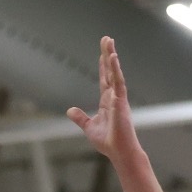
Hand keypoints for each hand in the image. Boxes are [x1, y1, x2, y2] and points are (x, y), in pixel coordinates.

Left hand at [66, 37, 137, 159]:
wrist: (119, 152)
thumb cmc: (108, 141)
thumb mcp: (89, 127)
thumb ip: (80, 117)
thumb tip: (69, 110)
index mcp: (107, 101)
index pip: (105, 79)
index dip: (104, 65)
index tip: (103, 52)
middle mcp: (114, 97)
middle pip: (110, 71)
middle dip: (108, 54)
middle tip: (107, 38)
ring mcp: (118, 98)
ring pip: (115, 73)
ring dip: (112, 57)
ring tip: (109, 42)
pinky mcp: (121, 102)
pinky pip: (118, 83)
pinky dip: (116, 71)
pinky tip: (113, 58)